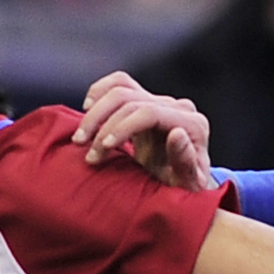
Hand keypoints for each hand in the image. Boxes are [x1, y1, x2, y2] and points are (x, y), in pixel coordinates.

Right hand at [72, 72, 216, 188]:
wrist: (182, 185)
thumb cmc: (185, 189)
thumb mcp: (188, 185)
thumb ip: (185, 161)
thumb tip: (176, 133)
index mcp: (192, 124)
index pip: (149, 112)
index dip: (123, 127)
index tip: (104, 147)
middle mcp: (178, 108)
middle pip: (130, 99)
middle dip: (103, 125)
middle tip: (89, 154)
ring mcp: (161, 102)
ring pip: (120, 90)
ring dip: (95, 113)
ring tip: (82, 139)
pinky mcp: (146, 102)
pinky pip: (120, 85)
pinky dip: (100, 93)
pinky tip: (87, 109)